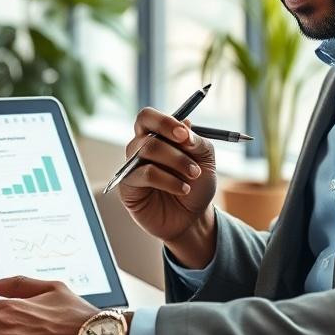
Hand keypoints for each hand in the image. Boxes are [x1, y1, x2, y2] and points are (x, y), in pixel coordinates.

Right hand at [119, 110, 217, 257]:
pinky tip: (182, 188)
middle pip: (146, 131)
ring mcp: (132, 166)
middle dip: (175, 147)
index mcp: (158, 135)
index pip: (148, 117)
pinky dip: (168, 180)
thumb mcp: (206, 160)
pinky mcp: (128, 186)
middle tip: (193, 160)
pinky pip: (145, 174)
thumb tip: (185, 125)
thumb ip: (197, 141)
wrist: (193, 218)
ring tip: (193, 175)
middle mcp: (141, 147)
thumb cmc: (197, 185)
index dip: (164, 122)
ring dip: (175, 162)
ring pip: (146, 150)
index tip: (184, 134)